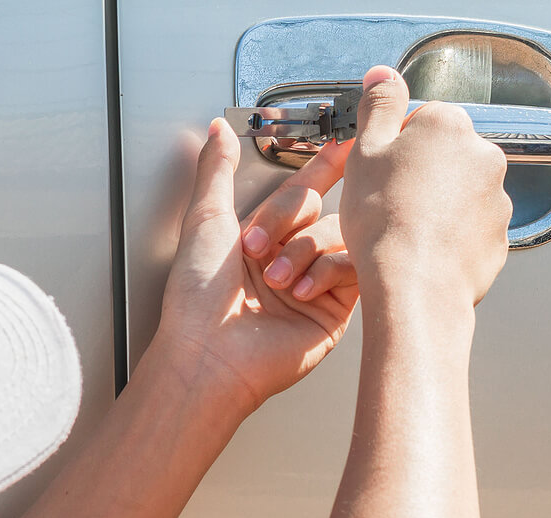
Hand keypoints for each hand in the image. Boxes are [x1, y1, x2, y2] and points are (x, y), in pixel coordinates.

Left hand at [153, 118, 360, 415]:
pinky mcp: (335, 310)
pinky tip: (300, 290)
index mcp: (263, 235)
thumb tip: (217, 129)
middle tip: (257, 245)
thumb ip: (217, 169)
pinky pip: (353, 269)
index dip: (326, 163)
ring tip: (275, 280)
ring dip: (304, 251)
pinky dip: (327, 271)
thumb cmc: (197, 298)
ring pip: (337, 236)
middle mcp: (291, 257)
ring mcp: (316, 283)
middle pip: (319, 207)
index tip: (348, 140)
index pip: (304, 187)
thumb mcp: (204, 220)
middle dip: (289, 219)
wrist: (210, 354)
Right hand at [339, 65, 510, 313]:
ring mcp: (497, 199)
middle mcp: (483, 156)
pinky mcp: (500, 239)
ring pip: (461, 195)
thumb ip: (378, 107)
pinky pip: (472, 230)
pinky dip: (452, 239)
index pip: (422, 121)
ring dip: (439, 207)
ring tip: (407, 233)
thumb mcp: (364, 152)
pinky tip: (425, 252)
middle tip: (389, 203)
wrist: (414, 285)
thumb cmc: (384, 220)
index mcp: (449, 126)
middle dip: (422, 175)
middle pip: (446, 157)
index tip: (381, 172)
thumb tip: (383, 75)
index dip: (395, 148)